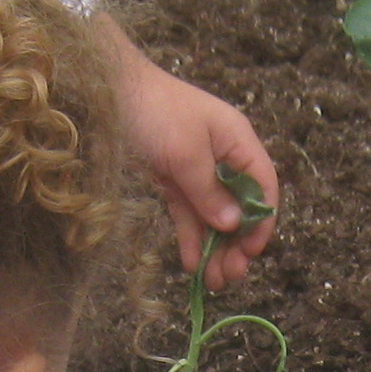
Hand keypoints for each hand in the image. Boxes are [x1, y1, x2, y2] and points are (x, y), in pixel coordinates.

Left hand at [93, 15, 276, 293]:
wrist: (108, 89)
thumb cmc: (154, 111)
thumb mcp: (185, 153)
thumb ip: (209, 192)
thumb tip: (232, 225)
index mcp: (237, 141)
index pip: (262, 187)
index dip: (260, 222)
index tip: (250, 253)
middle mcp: (223, 155)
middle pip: (239, 206)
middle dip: (236, 243)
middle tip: (229, 277)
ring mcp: (197, 166)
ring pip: (213, 214)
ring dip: (214, 247)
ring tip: (212, 282)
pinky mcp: (173, 175)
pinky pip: (187, 210)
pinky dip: (190, 235)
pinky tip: (191, 262)